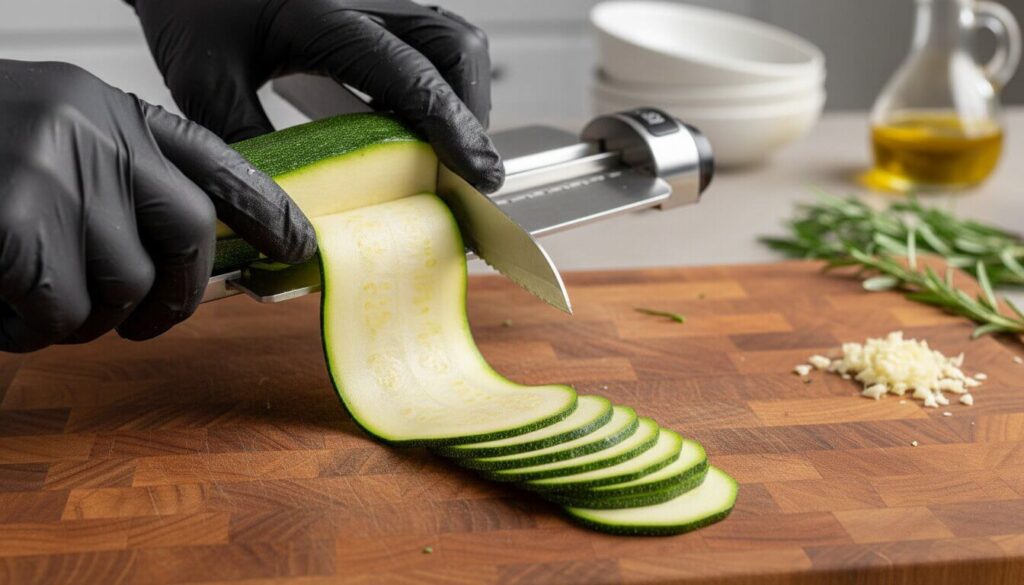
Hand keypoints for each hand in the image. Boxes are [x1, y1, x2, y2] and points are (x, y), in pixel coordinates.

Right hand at [0, 60, 315, 351]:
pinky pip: (59, 312)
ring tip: (32, 301)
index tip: (298, 248)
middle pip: (188, 234)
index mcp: (109, 109)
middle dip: (175, 296)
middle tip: (146, 323)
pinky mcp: (14, 220)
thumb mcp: (52, 141)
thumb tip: (182, 253)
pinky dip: (30, 329)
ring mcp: (55, 172)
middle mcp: (94, 131)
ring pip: (122, 290)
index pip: (217, 160)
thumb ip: (117, 182)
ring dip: (83, 318)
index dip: (266, 209)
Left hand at [132, 0, 503, 192]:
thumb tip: (285, 210)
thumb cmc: (190, 4)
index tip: (479, 174)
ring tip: (440, 146)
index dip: (452, 128)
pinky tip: (412, 116)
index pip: (409, 75)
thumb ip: (249, 146)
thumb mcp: (204, 81)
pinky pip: (431, 37)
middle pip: (454, 47)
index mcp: (321, 15)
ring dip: (461, 94)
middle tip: (462, 167)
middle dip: (470, 111)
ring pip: (452, 39)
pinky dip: (438, 80)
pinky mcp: (377, 1)